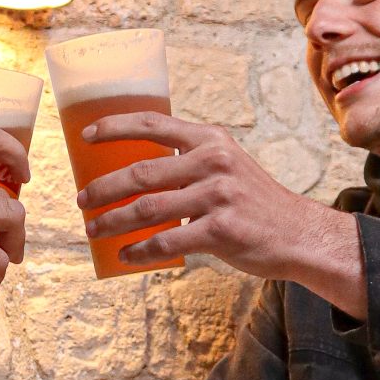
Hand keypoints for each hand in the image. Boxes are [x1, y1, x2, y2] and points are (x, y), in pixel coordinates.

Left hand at [77, 113, 365, 306]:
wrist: (298, 233)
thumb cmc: (254, 203)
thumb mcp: (227, 166)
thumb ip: (190, 163)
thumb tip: (136, 176)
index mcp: (210, 139)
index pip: (153, 123)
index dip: (114, 126)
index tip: (85, 135)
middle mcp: (213, 161)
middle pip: (141, 172)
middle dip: (103, 188)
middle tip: (81, 200)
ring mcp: (217, 195)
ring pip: (147, 209)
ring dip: (113, 222)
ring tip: (93, 230)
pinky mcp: (221, 230)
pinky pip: (167, 240)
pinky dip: (140, 250)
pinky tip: (125, 256)